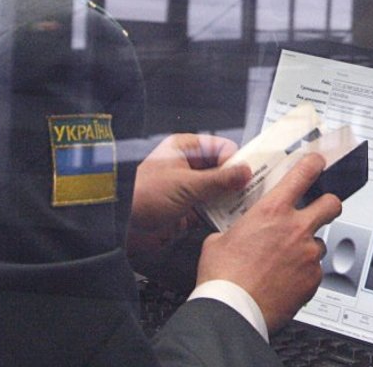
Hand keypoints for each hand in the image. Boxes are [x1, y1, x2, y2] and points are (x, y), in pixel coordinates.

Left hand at [129, 134, 247, 254]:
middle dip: (235, 182)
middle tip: (252, 192)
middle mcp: (188, 165)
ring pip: (218, 190)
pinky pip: (211, 207)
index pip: (222, 149)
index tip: (249, 176)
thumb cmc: (142, 194)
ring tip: (244, 206)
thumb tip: (246, 171)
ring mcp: (188, 187)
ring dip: (229, 199)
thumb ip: (220, 179)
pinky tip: (229, 218)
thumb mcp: (187, 184)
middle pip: (222, 170)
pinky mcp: (187, 207)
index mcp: (185, 148)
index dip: (236, 162)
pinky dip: (220, 213)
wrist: (120, 224)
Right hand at [197, 153, 342, 332]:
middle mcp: (296, 229)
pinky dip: (305, 274)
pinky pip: (315, 270)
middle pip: (331, 204)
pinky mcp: (313, 279)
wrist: (232, 311)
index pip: (303, 174)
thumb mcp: (220, 240)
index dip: (314, 164)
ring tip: (287, 261)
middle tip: (319, 209)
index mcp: (272, 212)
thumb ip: (238, 229)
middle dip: (328, 204)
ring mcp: (308, 254)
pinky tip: (287, 280)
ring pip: (320, 243)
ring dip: (308, 248)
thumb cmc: (223, 278)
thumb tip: (238, 231)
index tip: (317, 163)